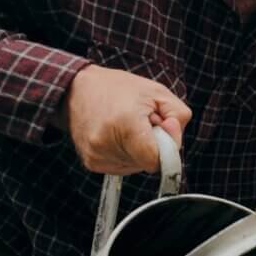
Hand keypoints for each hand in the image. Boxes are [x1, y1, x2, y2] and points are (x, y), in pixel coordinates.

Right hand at [61, 64, 191, 173]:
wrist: (77, 89)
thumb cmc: (118, 88)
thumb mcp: (158, 92)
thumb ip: (178, 117)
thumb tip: (175, 140)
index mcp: (125, 125)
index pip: (156, 160)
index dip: (166, 146)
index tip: (161, 128)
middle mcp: (106, 144)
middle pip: (147, 163)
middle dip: (152, 145)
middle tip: (141, 122)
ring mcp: (97, 156)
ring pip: (136, 166)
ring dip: (139, 150)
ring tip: (127, 126)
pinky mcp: (91, 163)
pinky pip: (123, 166)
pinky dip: (126, 153)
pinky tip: (117, 135)